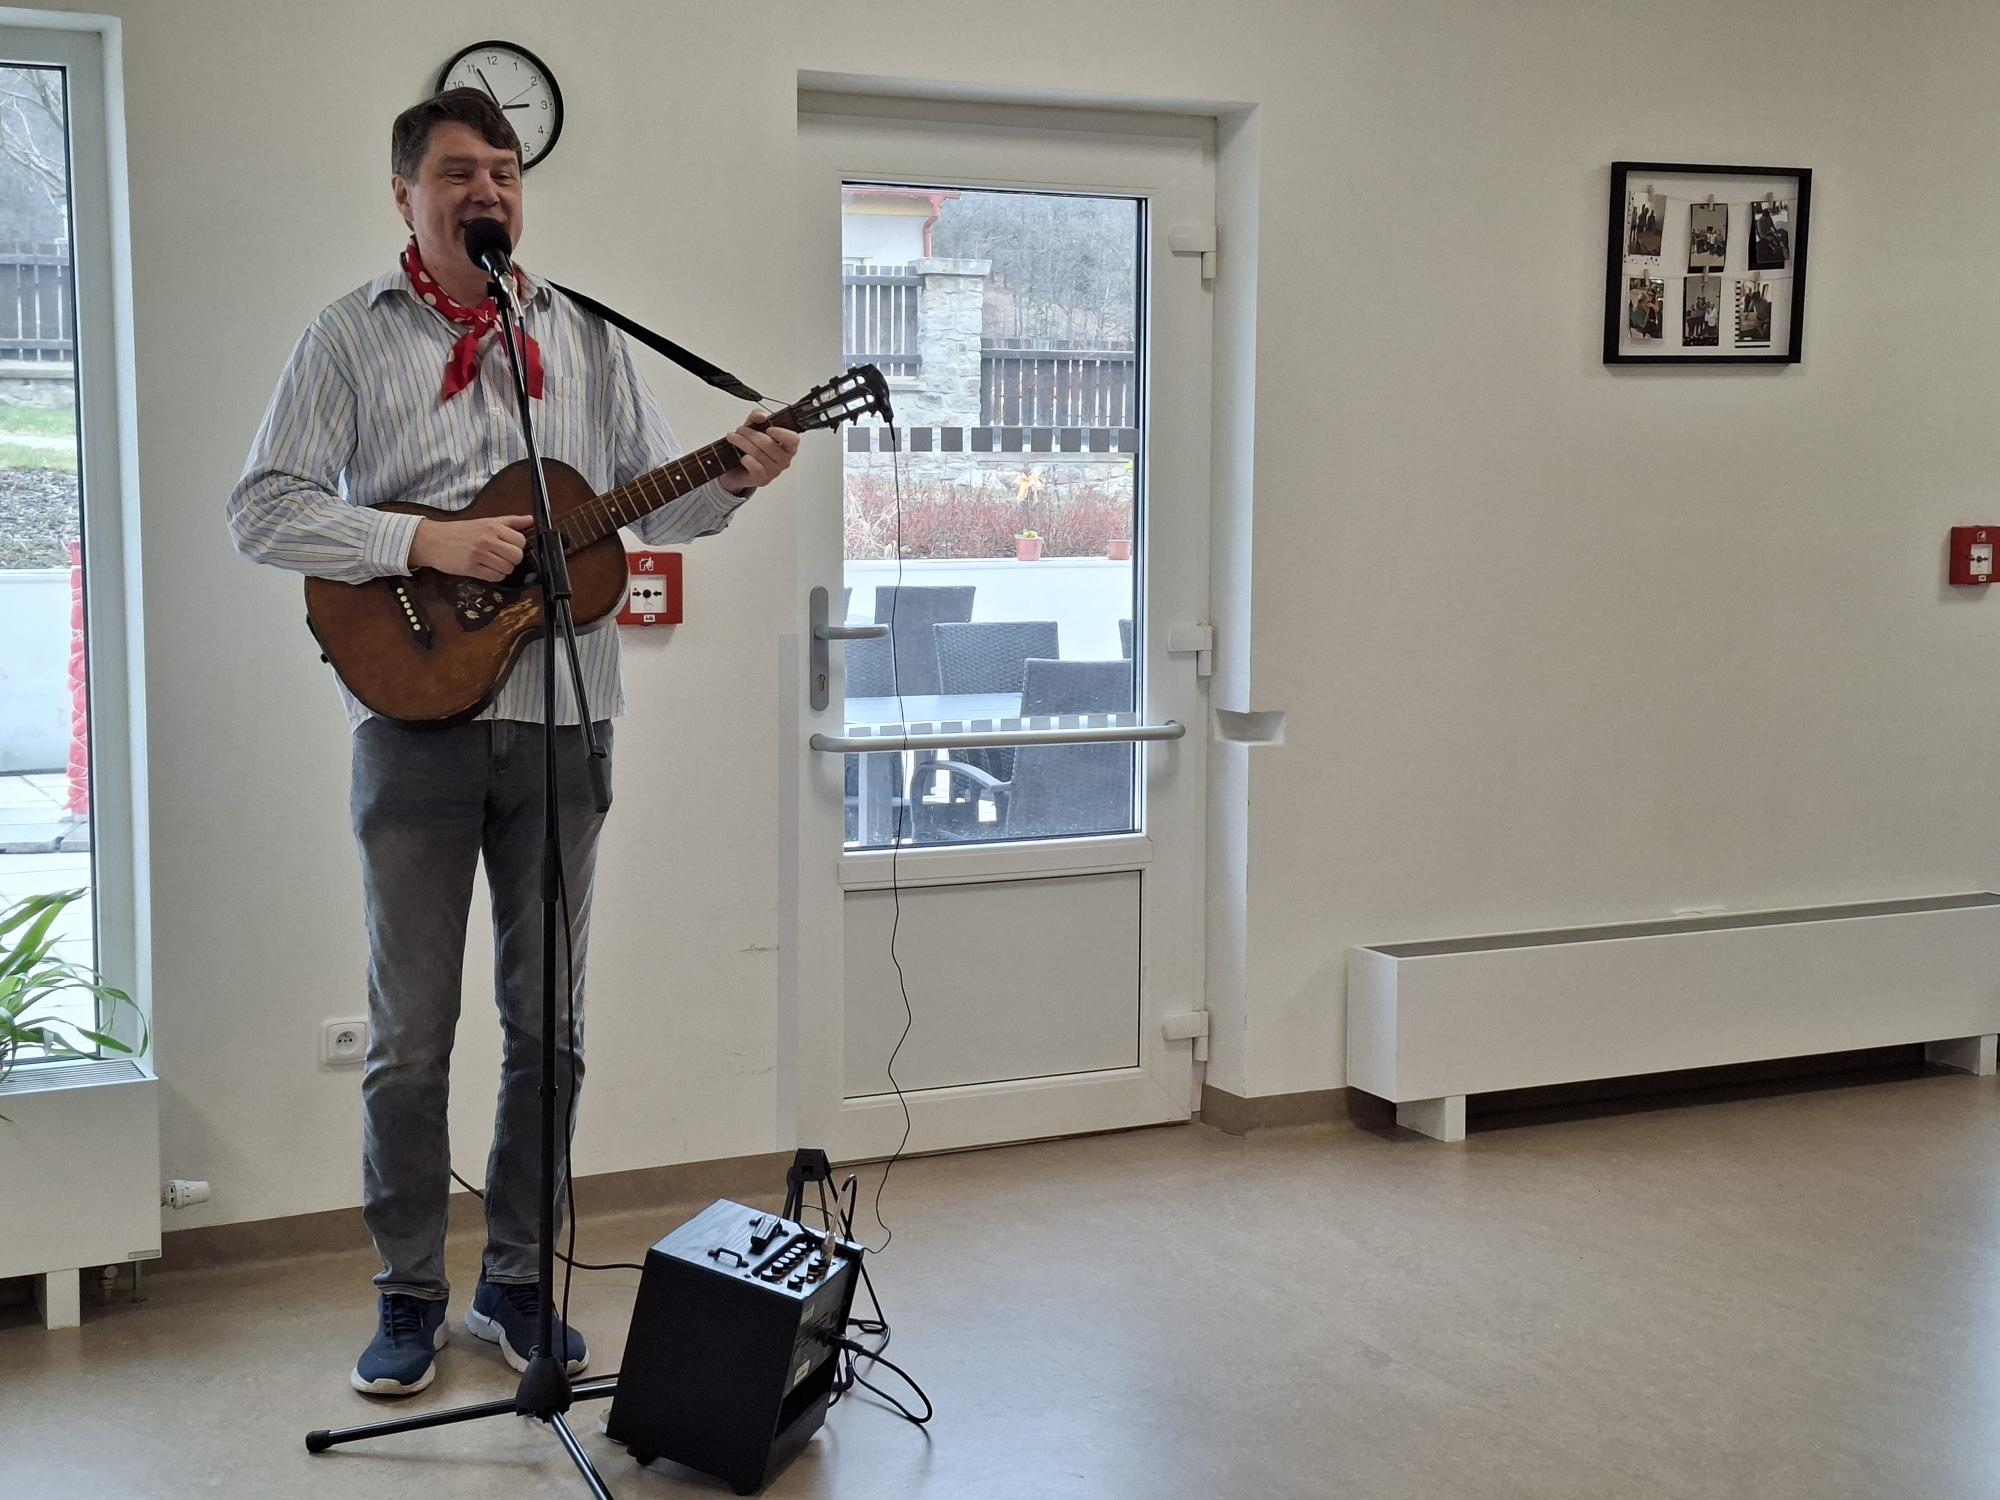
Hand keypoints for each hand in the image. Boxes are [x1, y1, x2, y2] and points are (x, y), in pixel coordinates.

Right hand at [409, 514, 534, 581]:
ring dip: (503, 569)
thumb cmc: (460, 531)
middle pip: (517, 556)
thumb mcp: (485, 521)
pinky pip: (495, 577)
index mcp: (492, 527)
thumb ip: (510, 522)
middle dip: (513, 560)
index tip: (509, 546)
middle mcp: (487, 540)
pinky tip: (486, 570)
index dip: (518, 546)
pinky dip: (494, 576)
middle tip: (503, 557)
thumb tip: (530, 520)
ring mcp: (479, 555)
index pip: (520, 541)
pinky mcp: (471, 568)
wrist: (432, 540)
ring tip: (493, 563)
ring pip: (507, 568)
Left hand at [719, 409, 798, 495]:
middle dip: (750, 434)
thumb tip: (761, 415)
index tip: (769, 429)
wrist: (737, 468)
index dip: (782, 433)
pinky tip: (742, 457)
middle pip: (769, 444)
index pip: (793, 440)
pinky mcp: (763, 479)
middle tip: (740, 430)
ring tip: (733, 438)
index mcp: (787, 446)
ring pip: (759, 454)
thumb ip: (757, 417)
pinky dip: (747, 460)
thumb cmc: (750, 448)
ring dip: (742, 443)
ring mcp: (774, 471)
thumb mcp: (753, 428)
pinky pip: (756, 467)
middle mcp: (784, 460)